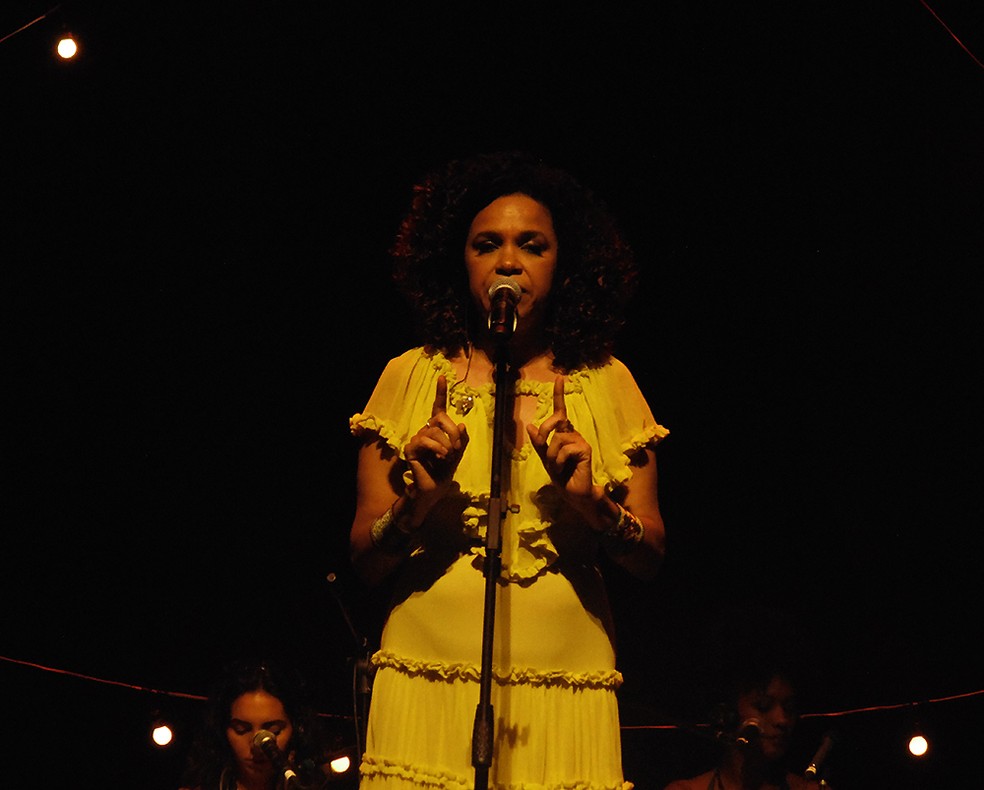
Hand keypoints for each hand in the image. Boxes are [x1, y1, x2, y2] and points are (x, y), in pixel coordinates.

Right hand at [404, 375, 468, 498]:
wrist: (434, 490)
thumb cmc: (445, 471)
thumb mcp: (458, 454)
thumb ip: (462, 440)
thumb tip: (462, 424)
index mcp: (437, 430)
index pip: (438, 408)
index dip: (440, 392)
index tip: (442, 376)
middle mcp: (425, 431)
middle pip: (441, 419)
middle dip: (453, 433)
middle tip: (457, 449)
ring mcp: (417, 439)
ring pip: (434, 431)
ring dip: (446, 445)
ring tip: (447, 458)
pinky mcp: (410, 449)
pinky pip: (424, 440)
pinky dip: (436, 448)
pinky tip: (441, 457)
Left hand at [527, 376, 595, 502]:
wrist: (573, 492)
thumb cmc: (561, 475)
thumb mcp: (545, 458)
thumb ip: (539, 443)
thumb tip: (530, 425)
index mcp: (563, 433)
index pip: (560, 411)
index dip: (559, 394)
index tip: (559, 377)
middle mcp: (573, 433)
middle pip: (555, 421)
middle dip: (545, 433)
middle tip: (545, 450)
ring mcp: (580, 440)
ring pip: (557, 439)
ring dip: (552, 456)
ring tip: (559, 466)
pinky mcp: (586, 449)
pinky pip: (565, 449)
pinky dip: (560, 461)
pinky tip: (566, 468)